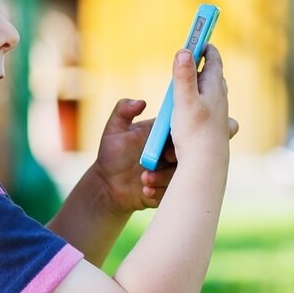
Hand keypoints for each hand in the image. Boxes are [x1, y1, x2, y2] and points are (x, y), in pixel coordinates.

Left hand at [92, 99, 176, 214]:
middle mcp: (170, 152)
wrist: (107, 185)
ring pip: (180, 173)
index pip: (178, 130)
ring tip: (144, 178)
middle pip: (186, 152)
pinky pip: (172, 191)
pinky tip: (145, 190)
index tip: (166, 145)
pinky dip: (159, 191)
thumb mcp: (114, 130)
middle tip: (161, 161)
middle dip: (175, 158)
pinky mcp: (168, 189)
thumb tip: (141, 102)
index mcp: (161, 135)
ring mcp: (170, 171)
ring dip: (163, 177)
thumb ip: (123, 111)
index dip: (177, 135)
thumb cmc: (111, 155)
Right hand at [170, 44, 233, 162]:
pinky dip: (202, 103)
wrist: (206, 165)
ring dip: (205, 84)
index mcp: (214, 88)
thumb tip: (184, 50)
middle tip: (197, 56)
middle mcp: (220, 100)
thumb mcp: (184, 100)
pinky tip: (195, 112)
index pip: (214, 61)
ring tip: (196, 81)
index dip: (207, 47)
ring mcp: (218, 115)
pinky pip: (210, 110)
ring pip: (214, 94)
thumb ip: (183, 76)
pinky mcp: (214, 129)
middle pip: (215, 76)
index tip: (201, 36)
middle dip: (207, 65)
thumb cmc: (195, 132)